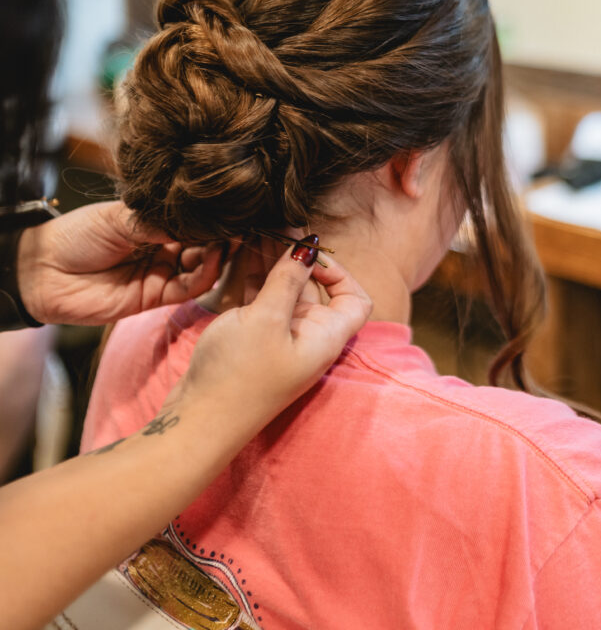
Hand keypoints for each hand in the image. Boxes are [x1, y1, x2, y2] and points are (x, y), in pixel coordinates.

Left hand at [16, 202, 222, 325]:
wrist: (45, 271)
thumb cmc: (78, 235)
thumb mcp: (120, 218)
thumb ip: (161, 221)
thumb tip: (202, 218)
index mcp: (153, 224)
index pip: (192, 221)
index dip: (212, 218)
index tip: (233, 209)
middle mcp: (161, 247)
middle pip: (203, 244)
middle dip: (222, 236)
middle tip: (238, 226)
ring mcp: (160, 272)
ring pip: (201, 267)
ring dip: (217, 257)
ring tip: (227, 243)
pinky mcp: (155, 297)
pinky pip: (187, 289)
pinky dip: (203, 277)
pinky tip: (212, 262)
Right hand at [175, 243, 372, 433]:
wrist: (198, 422)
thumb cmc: (237, 376)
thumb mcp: (265, 319)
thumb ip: (288, 279)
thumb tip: (308, 245)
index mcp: (325, 337)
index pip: (355, 299)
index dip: (339, 272)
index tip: (309, 255)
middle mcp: (309, 338)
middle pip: (315, 289)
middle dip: (297, 257)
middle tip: (274, 226)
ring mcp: (281, 340)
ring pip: (284, 291)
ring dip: (272, 263)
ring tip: (255, 230)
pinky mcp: (254, 341)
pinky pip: (262, 301)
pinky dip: (255, 278)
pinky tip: (241, 254)